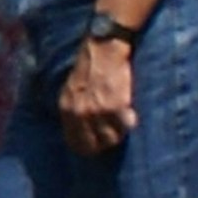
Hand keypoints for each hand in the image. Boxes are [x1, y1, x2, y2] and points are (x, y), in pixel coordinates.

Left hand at [56, 37, 136, 157]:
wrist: (103, 49)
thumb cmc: (89, 67)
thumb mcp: (71, 89)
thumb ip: (73, 110)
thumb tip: (79, 131)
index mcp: (67, 110)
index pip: (74, 142)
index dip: (86, 147)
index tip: (96, 146)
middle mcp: (80, 114)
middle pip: (93, 146)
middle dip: (103, 144)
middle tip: (112, 136)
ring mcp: (98, 111)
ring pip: (111, 139)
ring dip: (118, 134)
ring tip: (121, 122)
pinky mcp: (116, 106)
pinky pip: (125, 127)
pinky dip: (129, 123)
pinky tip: (130, 115)